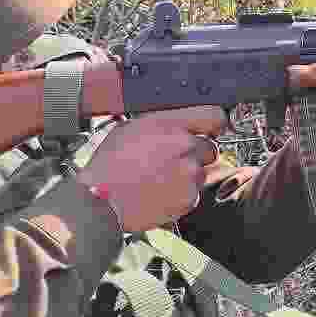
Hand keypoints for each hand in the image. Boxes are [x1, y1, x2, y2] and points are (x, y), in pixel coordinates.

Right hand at [78, 106, 225, 231]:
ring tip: (159, 180)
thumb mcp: (132, 127)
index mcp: (172, 125)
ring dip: (187, 175)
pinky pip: (193, 194)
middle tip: (172, 161)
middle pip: (210, 148)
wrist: (101, 200)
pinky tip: (159, 193)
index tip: (211, 129)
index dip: (213, 123)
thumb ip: (163, 123)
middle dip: (195, 154)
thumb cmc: (110, 164)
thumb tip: (179, 124)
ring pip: (201, 172)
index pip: (214, 116)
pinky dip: (180, 195)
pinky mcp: (189, 198)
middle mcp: (186, 147)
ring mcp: (190, 174)